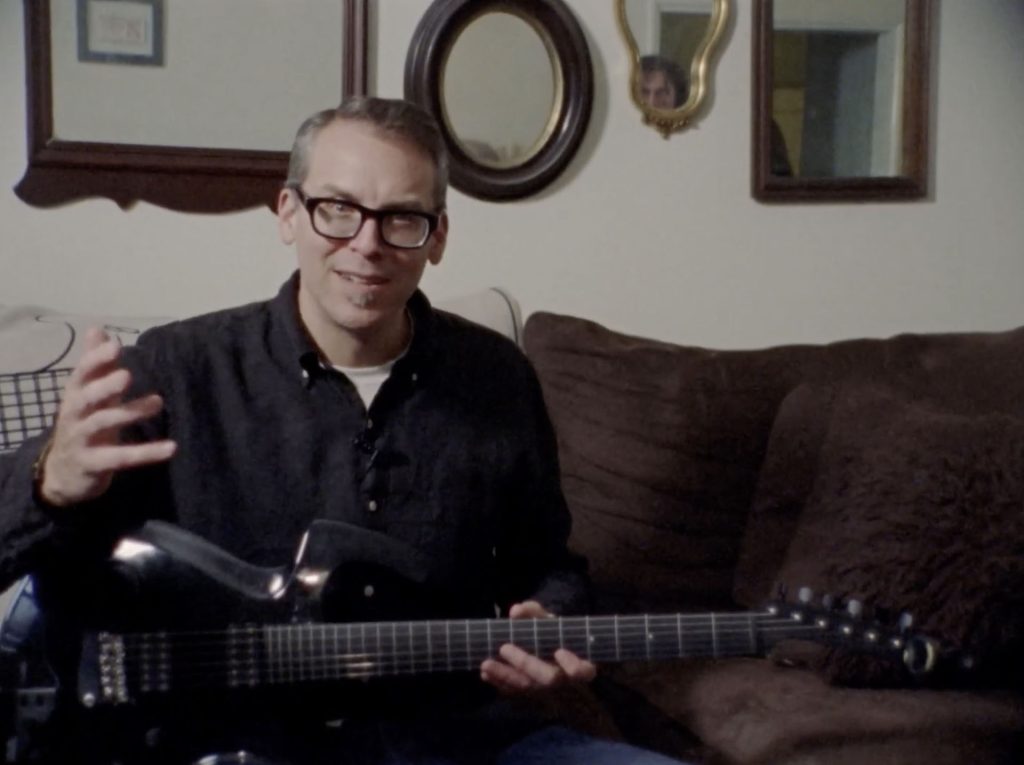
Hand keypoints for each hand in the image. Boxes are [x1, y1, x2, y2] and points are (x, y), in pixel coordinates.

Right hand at [38, 327, 176, 506]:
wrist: (62, 473)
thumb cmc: (82, 424)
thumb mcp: (88, 394)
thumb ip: (96, 364)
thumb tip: (98, 329)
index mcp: (75, 395)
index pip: (81, 374)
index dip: (95, 360)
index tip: (115, 347)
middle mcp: (74, 415)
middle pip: (86, 398)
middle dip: (105, 386)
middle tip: (127, 375)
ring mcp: (81, 440)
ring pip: (104, 423)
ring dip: (131, 412)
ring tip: (158, 402)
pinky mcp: (94, 464)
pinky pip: (120, 458)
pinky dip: (146, 453)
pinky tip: (171, 447)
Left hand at [479, 600, 596, 693]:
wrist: (552, 653)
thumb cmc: (554, 634)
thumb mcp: (549, 620)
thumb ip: (534, 613)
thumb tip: (515, 611)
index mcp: (579, 662)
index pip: (583, 671)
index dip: (573, 666)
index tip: (558, 651)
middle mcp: (566, 681)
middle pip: (549, 679)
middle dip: (525, 663)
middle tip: (504, 647)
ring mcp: (549, 694)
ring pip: (528, 689)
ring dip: (505, 676)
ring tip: (485, 664)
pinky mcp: (533, 698)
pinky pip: (516, 694)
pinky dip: (500, 683)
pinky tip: (486, 674)